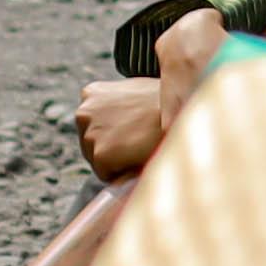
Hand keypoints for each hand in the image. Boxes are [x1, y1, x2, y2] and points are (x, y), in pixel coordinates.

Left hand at [63, 12, 222, 182]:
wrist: (181, 112)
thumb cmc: (166, 103)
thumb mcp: (136, 91)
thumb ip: (119, 103)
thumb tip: (119, 121)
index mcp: (91, 94)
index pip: (93, 125)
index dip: (114, 133)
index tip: (132, 131)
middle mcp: (84, 111)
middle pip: (91, 144)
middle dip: (112, 147)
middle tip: (139, 141)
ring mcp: (90, 133)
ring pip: (98, 161)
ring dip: (118, 160)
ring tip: (141, 147)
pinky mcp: (100, 154)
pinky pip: (107, 174)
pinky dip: (122, 172)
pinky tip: (139, 156)